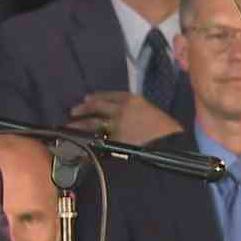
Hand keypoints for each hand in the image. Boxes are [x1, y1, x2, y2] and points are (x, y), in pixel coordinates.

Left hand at [67, 91, 182, 145]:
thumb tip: (124, 116)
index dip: (97, 97)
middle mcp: (121, 110)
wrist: (172, 144)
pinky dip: (87, 143)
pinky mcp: (115, 141)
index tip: (87, 98)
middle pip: (97, 106)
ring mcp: (116, 125)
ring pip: (93, 123)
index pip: (110, 95)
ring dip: (79, 124)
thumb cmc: (168, 130)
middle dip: (84, 108)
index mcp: (134, 100)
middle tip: (73, 110)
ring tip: (68, 126)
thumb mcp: (152, 112)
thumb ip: (137, 111)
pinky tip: (79, 145)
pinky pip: (97, 141)